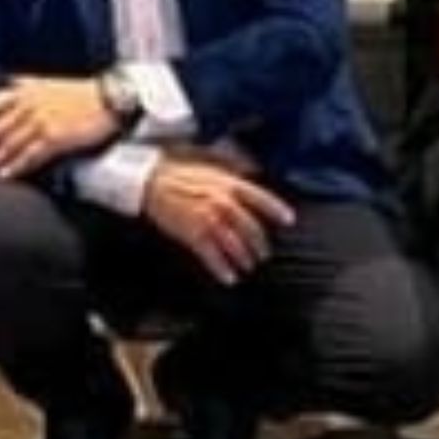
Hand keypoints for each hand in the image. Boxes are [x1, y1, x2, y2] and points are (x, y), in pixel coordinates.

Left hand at [0, 76, 122, 181]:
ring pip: (9, 145)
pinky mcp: (54, 137)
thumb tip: (8, 103)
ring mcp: (41, 120)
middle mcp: (29, 104)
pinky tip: (6, 176)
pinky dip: (14, 167)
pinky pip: (28, 156)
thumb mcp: (48, 85)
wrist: (110, 99)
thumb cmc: (82, 94)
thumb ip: (26, 92)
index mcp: (26, 89)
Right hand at [140, 157, 295, 284]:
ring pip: (235, 245)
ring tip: (247, 266)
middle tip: (263, 254)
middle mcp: (223, 202)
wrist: (150, 180)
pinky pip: (213, 256)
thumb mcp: (210, 160)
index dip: (277, 210)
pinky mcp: (193, 234)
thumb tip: (251, 169)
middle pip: (250, 228)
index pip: (261, 198)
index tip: (289, 220)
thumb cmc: (176, 168)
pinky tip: (228, 277)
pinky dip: (222, 269)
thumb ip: (232, 166)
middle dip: (260, 244)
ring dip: (244, 258)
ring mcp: (208, 219)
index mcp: (229, 184)